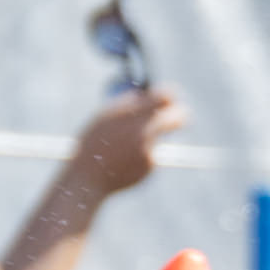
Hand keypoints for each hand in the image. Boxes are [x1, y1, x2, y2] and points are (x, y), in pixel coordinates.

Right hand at [66, 87, 184, 198]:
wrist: (88, 174)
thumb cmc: (93, 143)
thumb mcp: (105, 118)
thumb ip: (127, 106)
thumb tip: (147, 95)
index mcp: (126, 112)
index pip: (162, 97)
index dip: (170, 96)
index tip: (172, 98)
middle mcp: (139, 127)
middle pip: (176, 116)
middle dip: (180, 115)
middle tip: (180, 118)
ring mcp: (147, 146)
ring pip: (163, 136)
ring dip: (154, 138)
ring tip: (127, 148)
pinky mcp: (151, 162)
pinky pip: (154, 154)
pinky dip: (146, 155)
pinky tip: (128, 161)